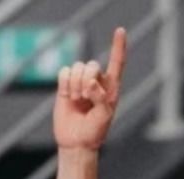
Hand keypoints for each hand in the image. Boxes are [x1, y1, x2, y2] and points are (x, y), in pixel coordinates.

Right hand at [54, 28, 126, 150]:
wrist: (76, 141)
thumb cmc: (95, 131)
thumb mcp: (105, 116)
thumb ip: (101, 97)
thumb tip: (91, 82)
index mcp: (112, 87)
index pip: (117, 62)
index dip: (118, 46)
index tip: (120, 30)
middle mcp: (97, 81)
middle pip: (91, 64)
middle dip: (87, 79)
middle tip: (86, 98)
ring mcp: (80, 82)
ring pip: (76, 66)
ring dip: (75, 84)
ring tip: (78, 101)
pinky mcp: (66, 85)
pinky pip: (64, 71)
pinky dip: (65, 82)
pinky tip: (69, 96)